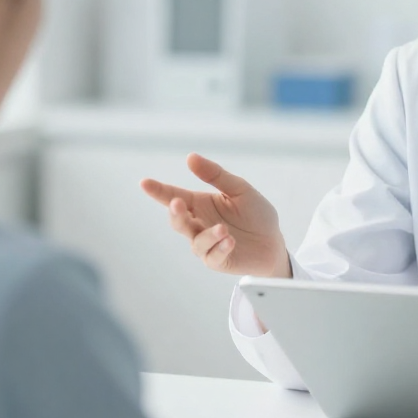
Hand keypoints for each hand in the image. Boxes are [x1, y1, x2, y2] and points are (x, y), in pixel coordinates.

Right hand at [140, 154, 290, 277]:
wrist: (273, 242)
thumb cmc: (256, 214)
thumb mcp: (239, 189)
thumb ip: (216, 175)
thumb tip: (190, 157)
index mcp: (201, 204)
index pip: (174, 196)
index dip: (158, 190)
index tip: (144, 182)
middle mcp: (199, 224)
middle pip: (179, 221)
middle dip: (175, 213)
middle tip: (177, 202)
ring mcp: (207, 245)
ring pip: (196, 242)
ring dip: (208, 235)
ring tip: (224, 229)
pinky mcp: (218, 261)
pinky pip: (212, 256)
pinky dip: (220, 248)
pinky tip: (230, 241)